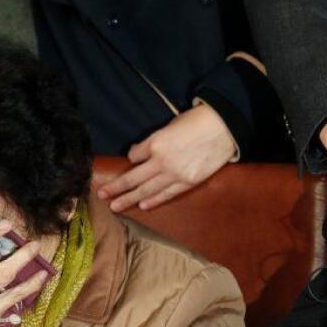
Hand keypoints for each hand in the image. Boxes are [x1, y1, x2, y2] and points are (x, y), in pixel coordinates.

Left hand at [98, 103, 236, 211]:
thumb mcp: (170, 126)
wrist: (225, 127)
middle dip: (116, 187)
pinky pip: (167, 194)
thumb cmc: (197, 121)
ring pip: (147, 190)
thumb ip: (155, 141)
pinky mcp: (188, 182)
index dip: (131, 157)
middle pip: (133, 178)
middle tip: (102, 195)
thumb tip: (143, 153)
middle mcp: (161, 161)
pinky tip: (142, 205)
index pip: (134, 155)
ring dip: (129, 199)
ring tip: (115, 206)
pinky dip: (154, 200)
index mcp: (155, 143)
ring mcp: (175, 174)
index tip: (133, 158)